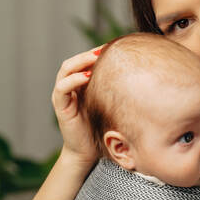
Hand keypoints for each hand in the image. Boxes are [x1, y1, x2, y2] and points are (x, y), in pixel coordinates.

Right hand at [51, 47, 104, 166]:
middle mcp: (69, 87)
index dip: (97, 52)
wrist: (87, 153)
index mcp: (79, 85)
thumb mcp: (110, 105)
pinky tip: (87, 77)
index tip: (115, 46)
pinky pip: (62, 88)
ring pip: (65, 70)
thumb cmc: (101, 129)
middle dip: (89, 53)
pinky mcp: (61, 106)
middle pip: (74, 61)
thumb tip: (139, 76)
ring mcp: (63, 96)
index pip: (84, 62)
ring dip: (80, 62)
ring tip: (96, 58)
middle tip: (106, 48)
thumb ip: (114, 91)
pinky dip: (73, 80)